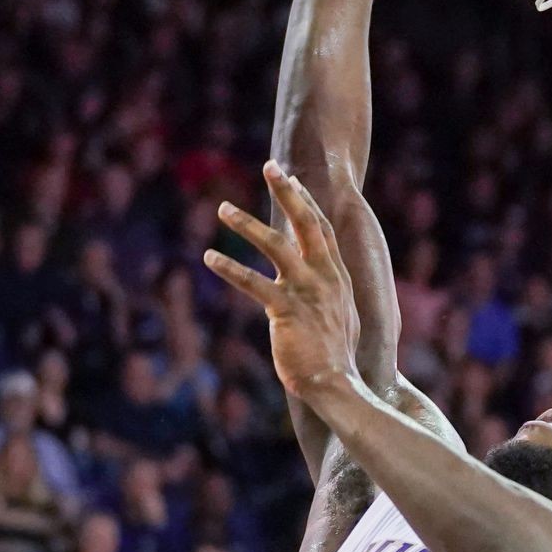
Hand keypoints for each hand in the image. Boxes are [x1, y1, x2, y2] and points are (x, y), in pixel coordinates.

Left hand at [204, 162, 360, 402]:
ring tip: (222, 209)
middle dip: (288, 192)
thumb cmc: (335, 359)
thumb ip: (332, 297)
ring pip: (276, 246)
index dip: (306, 202)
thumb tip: (324, 290)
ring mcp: (306, 292)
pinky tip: (209, 258)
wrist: (337, 385)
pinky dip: (230, 269)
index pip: (321, 231)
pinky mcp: (285, 310)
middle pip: (306, 224)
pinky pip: (253, 283)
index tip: (292, 180)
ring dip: (247, 224)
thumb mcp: (342, 319)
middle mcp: (325, 278)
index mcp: (338, 278)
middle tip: (270, 166)